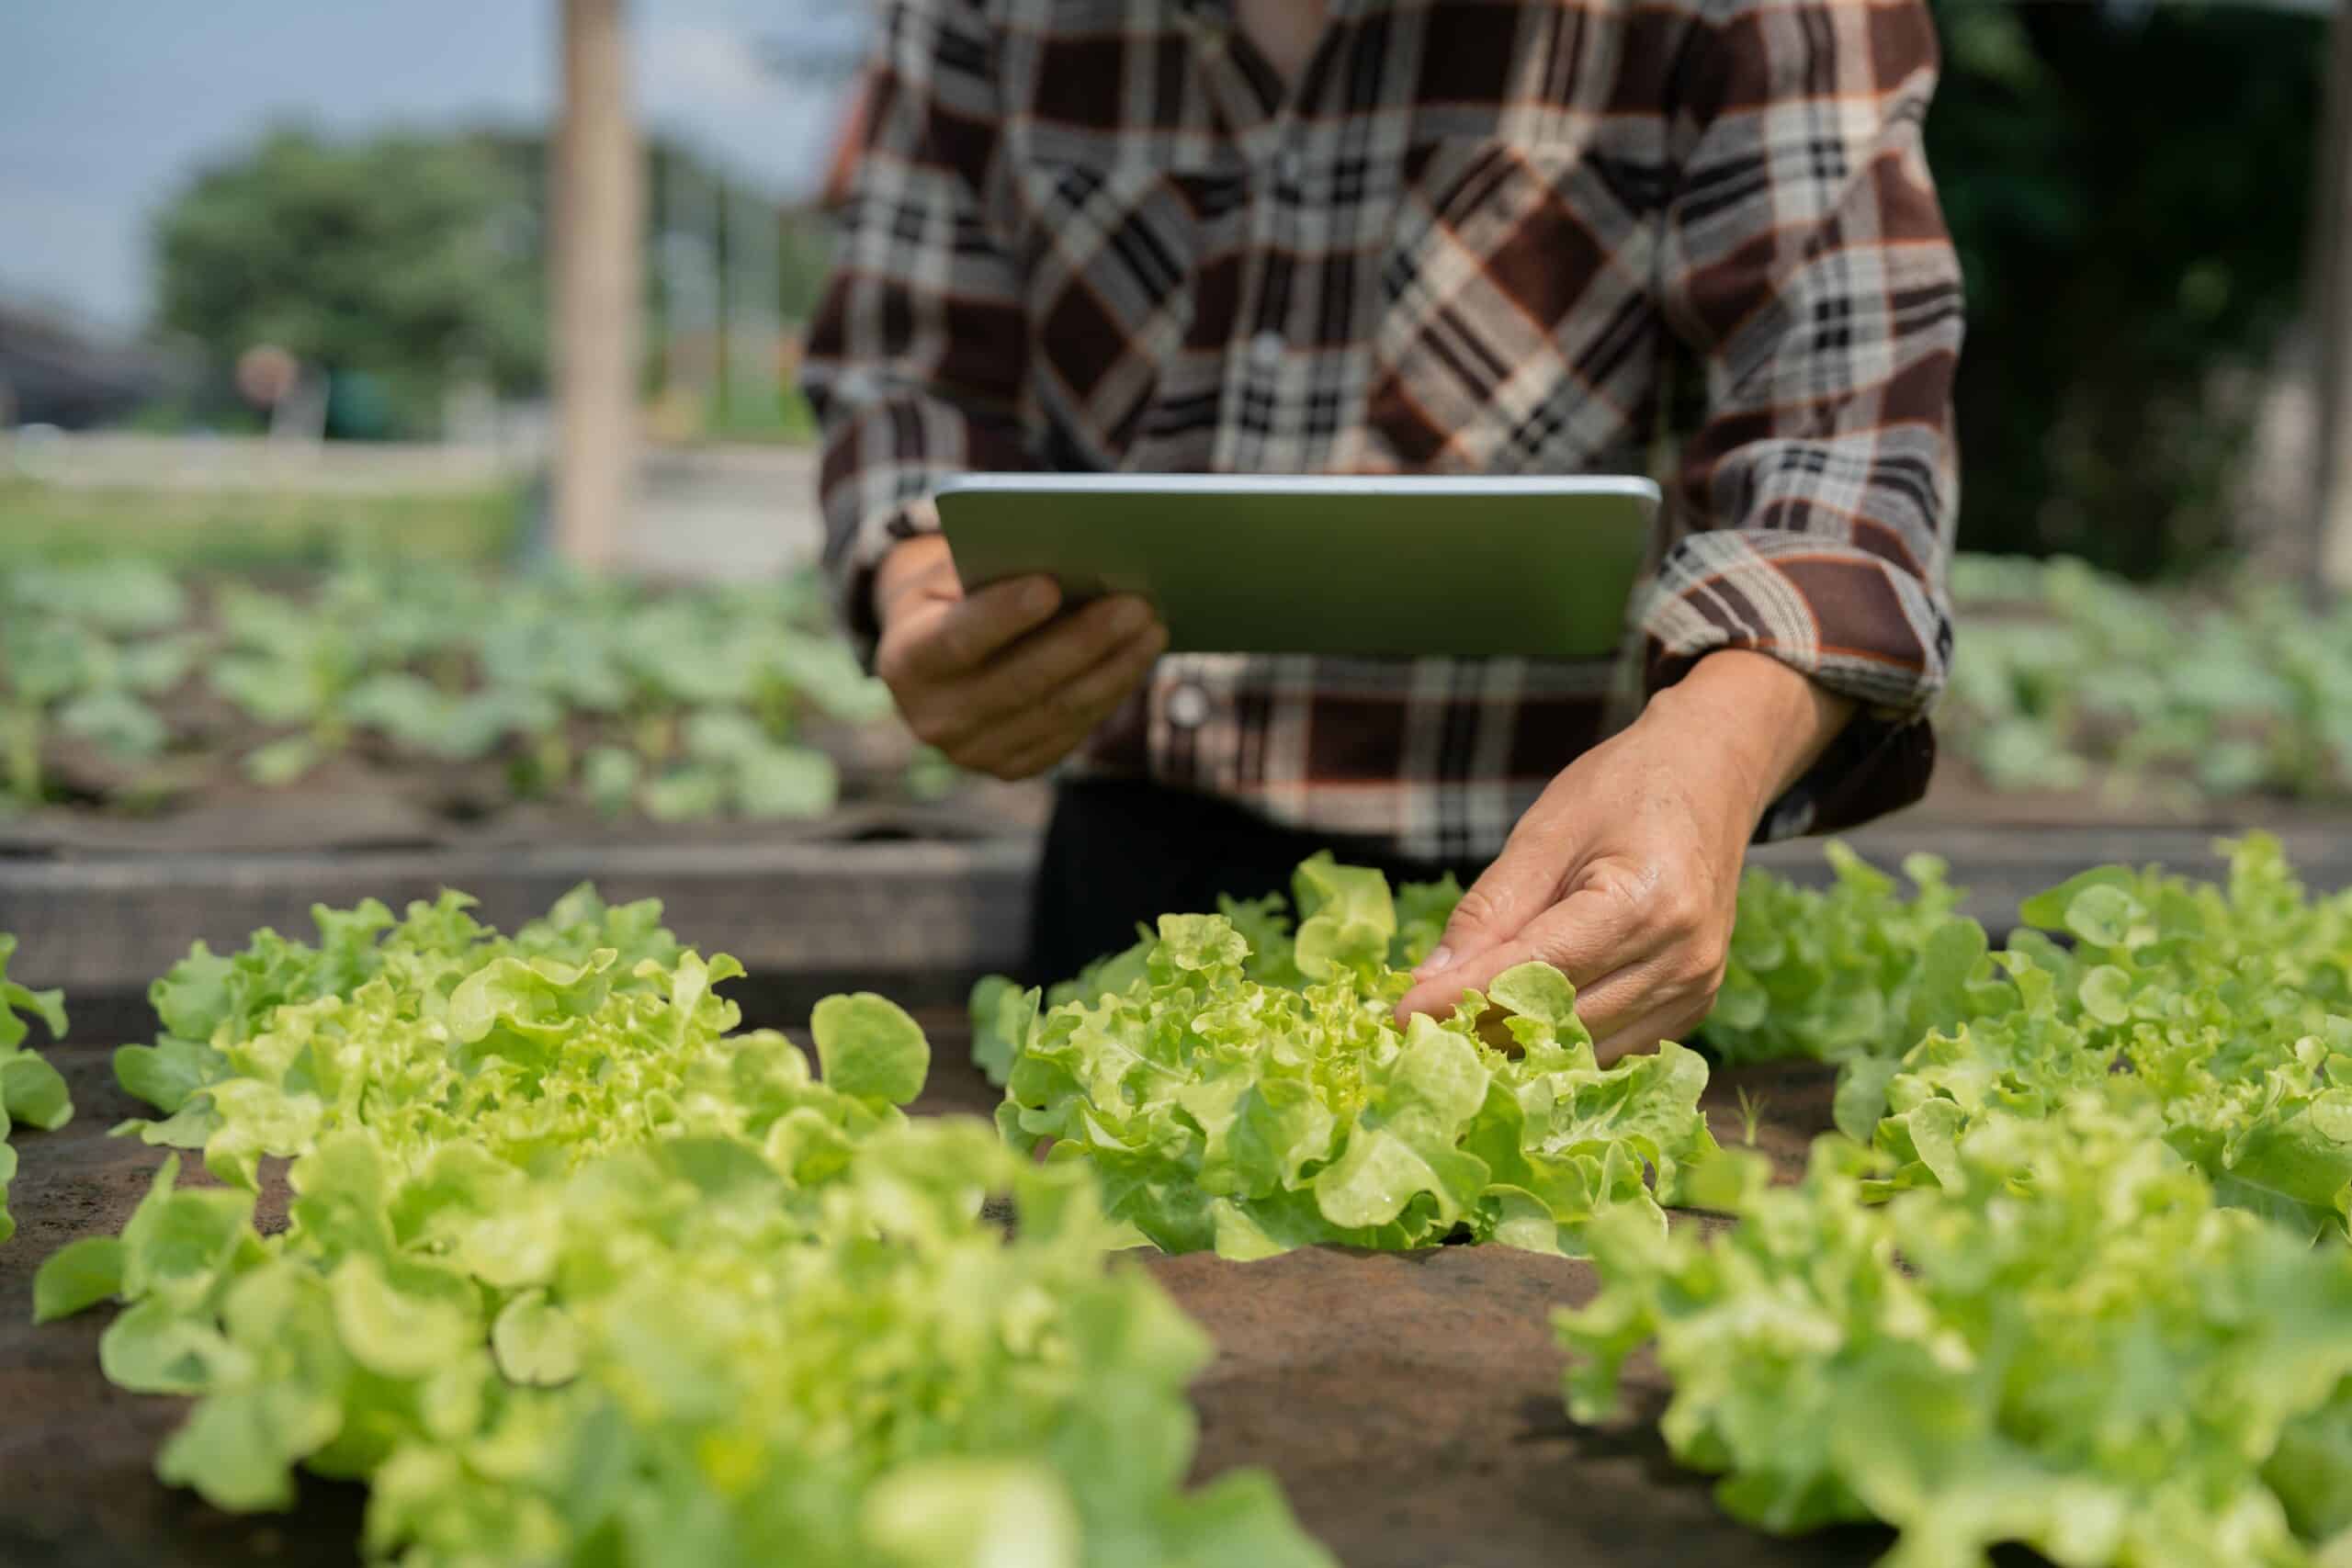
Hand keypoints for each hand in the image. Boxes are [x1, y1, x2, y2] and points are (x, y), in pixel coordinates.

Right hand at [872, 535, 1167, 779]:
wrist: (934, 659)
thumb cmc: (953, 595)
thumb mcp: (951, 574)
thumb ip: (992, 569)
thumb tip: (1069, 559)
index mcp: (905, 661)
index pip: (956, 640)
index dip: (1003, 615)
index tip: (1049, 584)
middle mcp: (932, 718)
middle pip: (1020, 682)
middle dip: (1083, 641)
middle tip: (1135, 603)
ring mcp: (973, 752)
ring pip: (1057, 711)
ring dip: (1114, 668)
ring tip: (1153, 626)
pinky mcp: (1011, 768)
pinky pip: (1071, 732)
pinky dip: (1110, 691)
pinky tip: (1139, 656)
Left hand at [1394, 651, 1854, 1061]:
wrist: (1711, 776)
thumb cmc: (1624, 788)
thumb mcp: (1545, 831)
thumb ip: (1490, 909)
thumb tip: (1429, 979)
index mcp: (1646, 902)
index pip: (1537, 971)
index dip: (1463, 998)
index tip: (1399, 1015)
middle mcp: (1682, 958)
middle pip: (1560, 1021)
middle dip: (1482, 1027)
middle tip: (1416, 1029)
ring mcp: (1696, 989)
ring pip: (1585, 1049)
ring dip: (1518, 1047)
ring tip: (1456, 1030)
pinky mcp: (1694, 1007)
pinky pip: (1613, 1048)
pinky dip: (1560, 1046)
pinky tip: (1515, 1028)